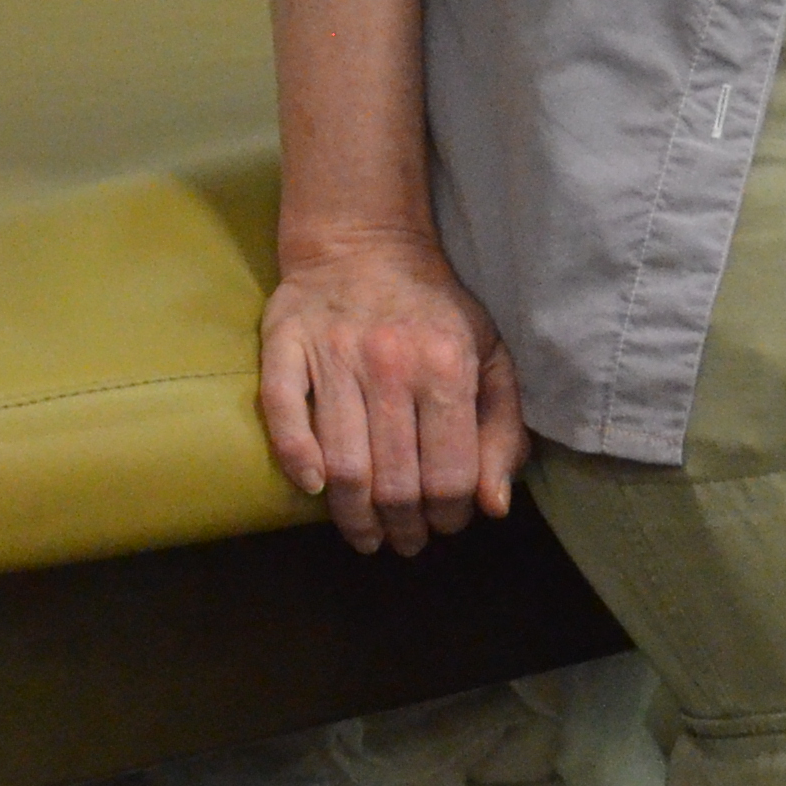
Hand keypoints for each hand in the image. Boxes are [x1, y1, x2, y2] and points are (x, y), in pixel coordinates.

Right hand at [259, 229, 523, 555]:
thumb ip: (502, 430)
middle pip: (395, 480)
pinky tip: (312, 487)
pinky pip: (283, 413)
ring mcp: (332, 357)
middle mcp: (390, 365)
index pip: (450, 473)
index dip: (450, 515)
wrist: (362, 243)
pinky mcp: (284, 347)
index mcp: (446, 368)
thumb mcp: (491, 357)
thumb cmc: (433, 309)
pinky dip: (296, 457)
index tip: (445, 524)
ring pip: (342, 463)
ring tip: (365, 535)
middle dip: (403, 527)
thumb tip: (494, 506)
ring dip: (354, 516)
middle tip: (402, 542)